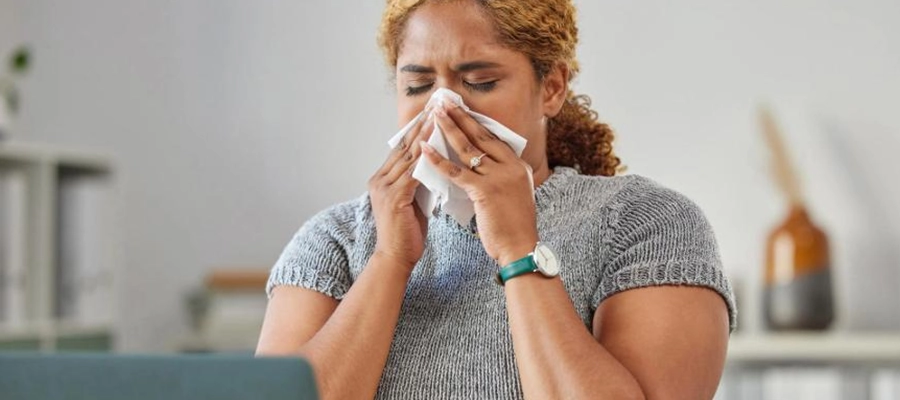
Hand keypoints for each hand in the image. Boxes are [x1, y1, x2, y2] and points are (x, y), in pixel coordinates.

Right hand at [369, 114, 433, 271]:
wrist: (395, 259)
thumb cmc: (406, 234)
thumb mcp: (412, 202)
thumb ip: (417, 183)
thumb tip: (434, 166)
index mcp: (382, 180)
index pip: (401, 148)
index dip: (416, 129)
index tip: (431, 112)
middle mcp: (379, 180)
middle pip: (403, 146)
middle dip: (420, 124)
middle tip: (435, 105)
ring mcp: (384, 188)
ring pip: (408, 156)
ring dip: (424, 135)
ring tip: (438, 117)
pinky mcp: (393, 198)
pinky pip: (412, 172)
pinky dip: (425, 157)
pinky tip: (437, 145)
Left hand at [419, 102, 538, 265]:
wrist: (520, 247)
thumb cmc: (513, 226)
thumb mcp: (511, 194)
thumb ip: (498, 177)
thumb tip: (480, 166)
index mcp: (517, 166)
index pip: (493, 138)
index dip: (474, 122)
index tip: (459, 108)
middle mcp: (511, 166)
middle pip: (481, 135)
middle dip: (460, 116)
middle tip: (443, 101)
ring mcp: (499, 177)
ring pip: (468, 148)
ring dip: (448, 129)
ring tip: (434, 114)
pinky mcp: (485, 190)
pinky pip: (456, 171)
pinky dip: (438, 160)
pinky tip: (424, 150)